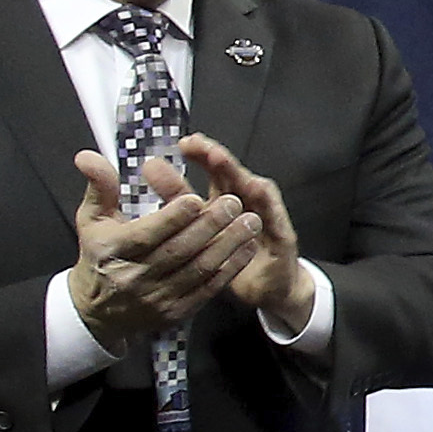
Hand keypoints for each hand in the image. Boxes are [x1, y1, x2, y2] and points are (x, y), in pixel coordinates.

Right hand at [69, 150, 255, 351]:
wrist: (97, 311)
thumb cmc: (99, 255)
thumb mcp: (92, 220)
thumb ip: (99, 186)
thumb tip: (88, 156)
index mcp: (113, 251)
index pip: (147, 234)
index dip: (174, 217)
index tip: (197, 198)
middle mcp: (134, 278)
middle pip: (179, 250)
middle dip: (210, 224)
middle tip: (234, 201)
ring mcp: (157, 299)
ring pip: (199, 269)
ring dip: (229, 244)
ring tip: (250, 220)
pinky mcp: (176, 312)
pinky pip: (209, 288)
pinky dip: (231, 267)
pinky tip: (247, 247)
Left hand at [179, 135, 313, 334]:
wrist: (267, 288)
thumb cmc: (232, 257)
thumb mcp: (200, 231)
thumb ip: (176, 201)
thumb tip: (149, 169)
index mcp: (227, 200)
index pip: (214, 171)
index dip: (201, 155)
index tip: (183, 143)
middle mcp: (249, 204)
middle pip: (233, 174)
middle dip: (216, 157)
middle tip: (197, 144)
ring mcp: (268, 219)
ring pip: (256, 190)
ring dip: (238, 173)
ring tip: (219, 159)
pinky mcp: (283, 239)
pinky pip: (277, 219)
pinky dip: (268, 204)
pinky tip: (256, 190)